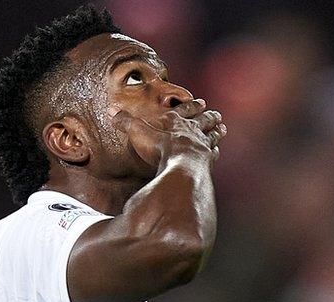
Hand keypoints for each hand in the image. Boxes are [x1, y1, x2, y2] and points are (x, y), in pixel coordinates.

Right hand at [112, 99, 226, 169]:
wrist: (181, 166)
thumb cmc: (159, 148)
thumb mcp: (138, 132)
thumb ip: (126, 122)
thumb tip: (110, 110)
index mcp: (176, 121)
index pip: (184, 110)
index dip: (190, 106)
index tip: (200, 102)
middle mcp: (192, 131)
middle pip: (203, 121)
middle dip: (208, 117)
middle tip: (217, 114)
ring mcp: (201, 145)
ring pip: (211, 135)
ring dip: (216, 131)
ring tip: (222, 128)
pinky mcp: (207, 160)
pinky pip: (213, 153)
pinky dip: (215, 151)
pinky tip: (216, 151)